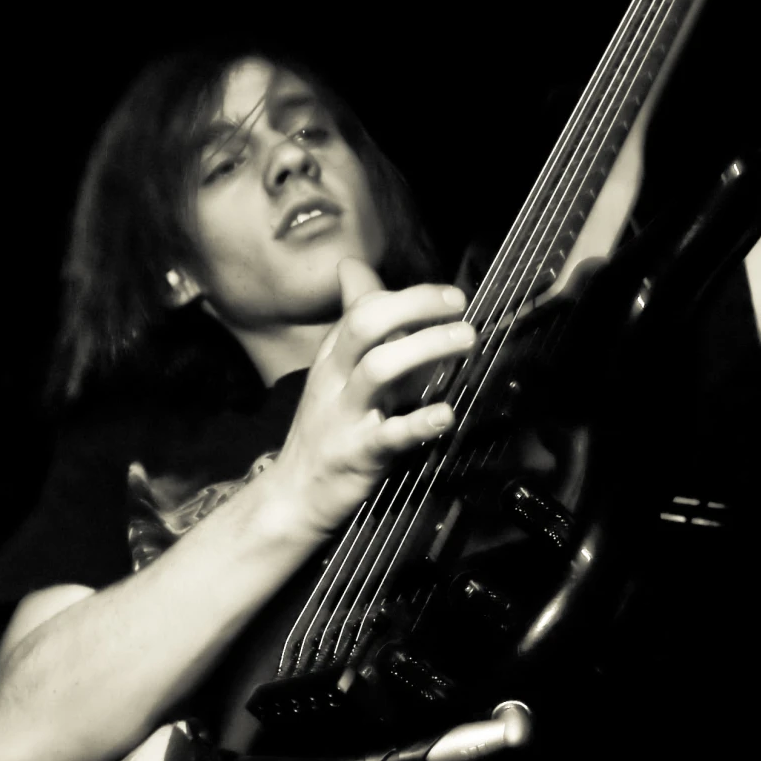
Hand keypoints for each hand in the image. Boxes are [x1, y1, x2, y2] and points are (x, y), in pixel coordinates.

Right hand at [269, 257, 474, 541]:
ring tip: (466, 340)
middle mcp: (336, 378)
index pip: (366, 308)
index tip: (451, 298)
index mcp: (334, 356)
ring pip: (379, 369)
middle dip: (414, 305)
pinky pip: (389, 434)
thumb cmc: (326, 428)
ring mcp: (345, 415)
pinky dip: (420, 422)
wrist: (294, 495)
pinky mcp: (357, 454)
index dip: (410, 296)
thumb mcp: (334, 369)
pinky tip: (447, 414)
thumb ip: (353, 319)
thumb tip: (352, 266)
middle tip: (458, 305)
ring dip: (426, 348)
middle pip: (366, 324)